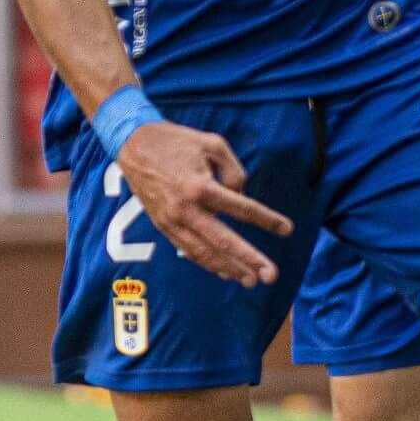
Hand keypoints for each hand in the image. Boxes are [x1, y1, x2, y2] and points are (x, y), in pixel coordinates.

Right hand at [116, 121, 293, 286]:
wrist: (133, 145)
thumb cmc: (175, 140)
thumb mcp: (212, 143)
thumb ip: (233, 170)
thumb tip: (241, 196)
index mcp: (200, 186)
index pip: (241, 208)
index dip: (266, 220)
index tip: (287, 229)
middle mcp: (186, 209)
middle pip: (224, 241)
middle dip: (249, 260)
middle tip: (270, 276)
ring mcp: (172, 221)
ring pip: (204, 252)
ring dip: (229, 268)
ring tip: (250, 280)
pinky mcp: (162, 226)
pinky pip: (188, 250)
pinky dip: (207, 263)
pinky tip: (224, 271)